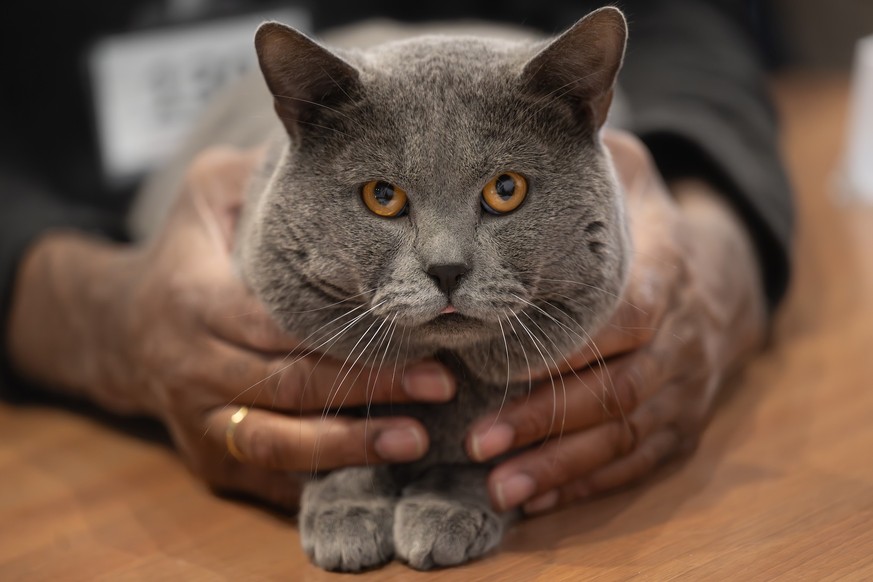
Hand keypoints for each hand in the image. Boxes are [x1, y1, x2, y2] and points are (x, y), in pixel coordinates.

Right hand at [7, 147, 454, 507]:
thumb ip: (257, 174)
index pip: (277, 326)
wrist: (118, 326)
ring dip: (345, 449)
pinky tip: (369, 476)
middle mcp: (191, 366)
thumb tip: (330, 146)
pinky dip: (313, 481)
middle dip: (367, 390)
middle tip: (440, 388)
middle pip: (287, 385)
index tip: (415, 337)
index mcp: (195, 301)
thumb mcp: (207, 194)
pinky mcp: (206, 455)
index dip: (344, 338)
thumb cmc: (184, 253)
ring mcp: (196, 419)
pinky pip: (260, 478)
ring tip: (415, 442)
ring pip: (273, 443)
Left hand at [465, 130, 767, 512]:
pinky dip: (587, 483)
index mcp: (666, 278)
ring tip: (501, 489)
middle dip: (545, 422)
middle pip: (615, 390)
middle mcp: (681, 341)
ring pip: (623, 437)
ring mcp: (684, 391)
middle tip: (480, 444)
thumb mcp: (637, 185)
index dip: (571, 352)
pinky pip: (637, 463)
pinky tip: (537, 499)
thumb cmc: (655, 231)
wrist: (725, 280)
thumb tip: (534, 133)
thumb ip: (600, 168)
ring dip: (560, 467)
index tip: (506, 371)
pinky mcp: (681, 426)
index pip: (626, 319)